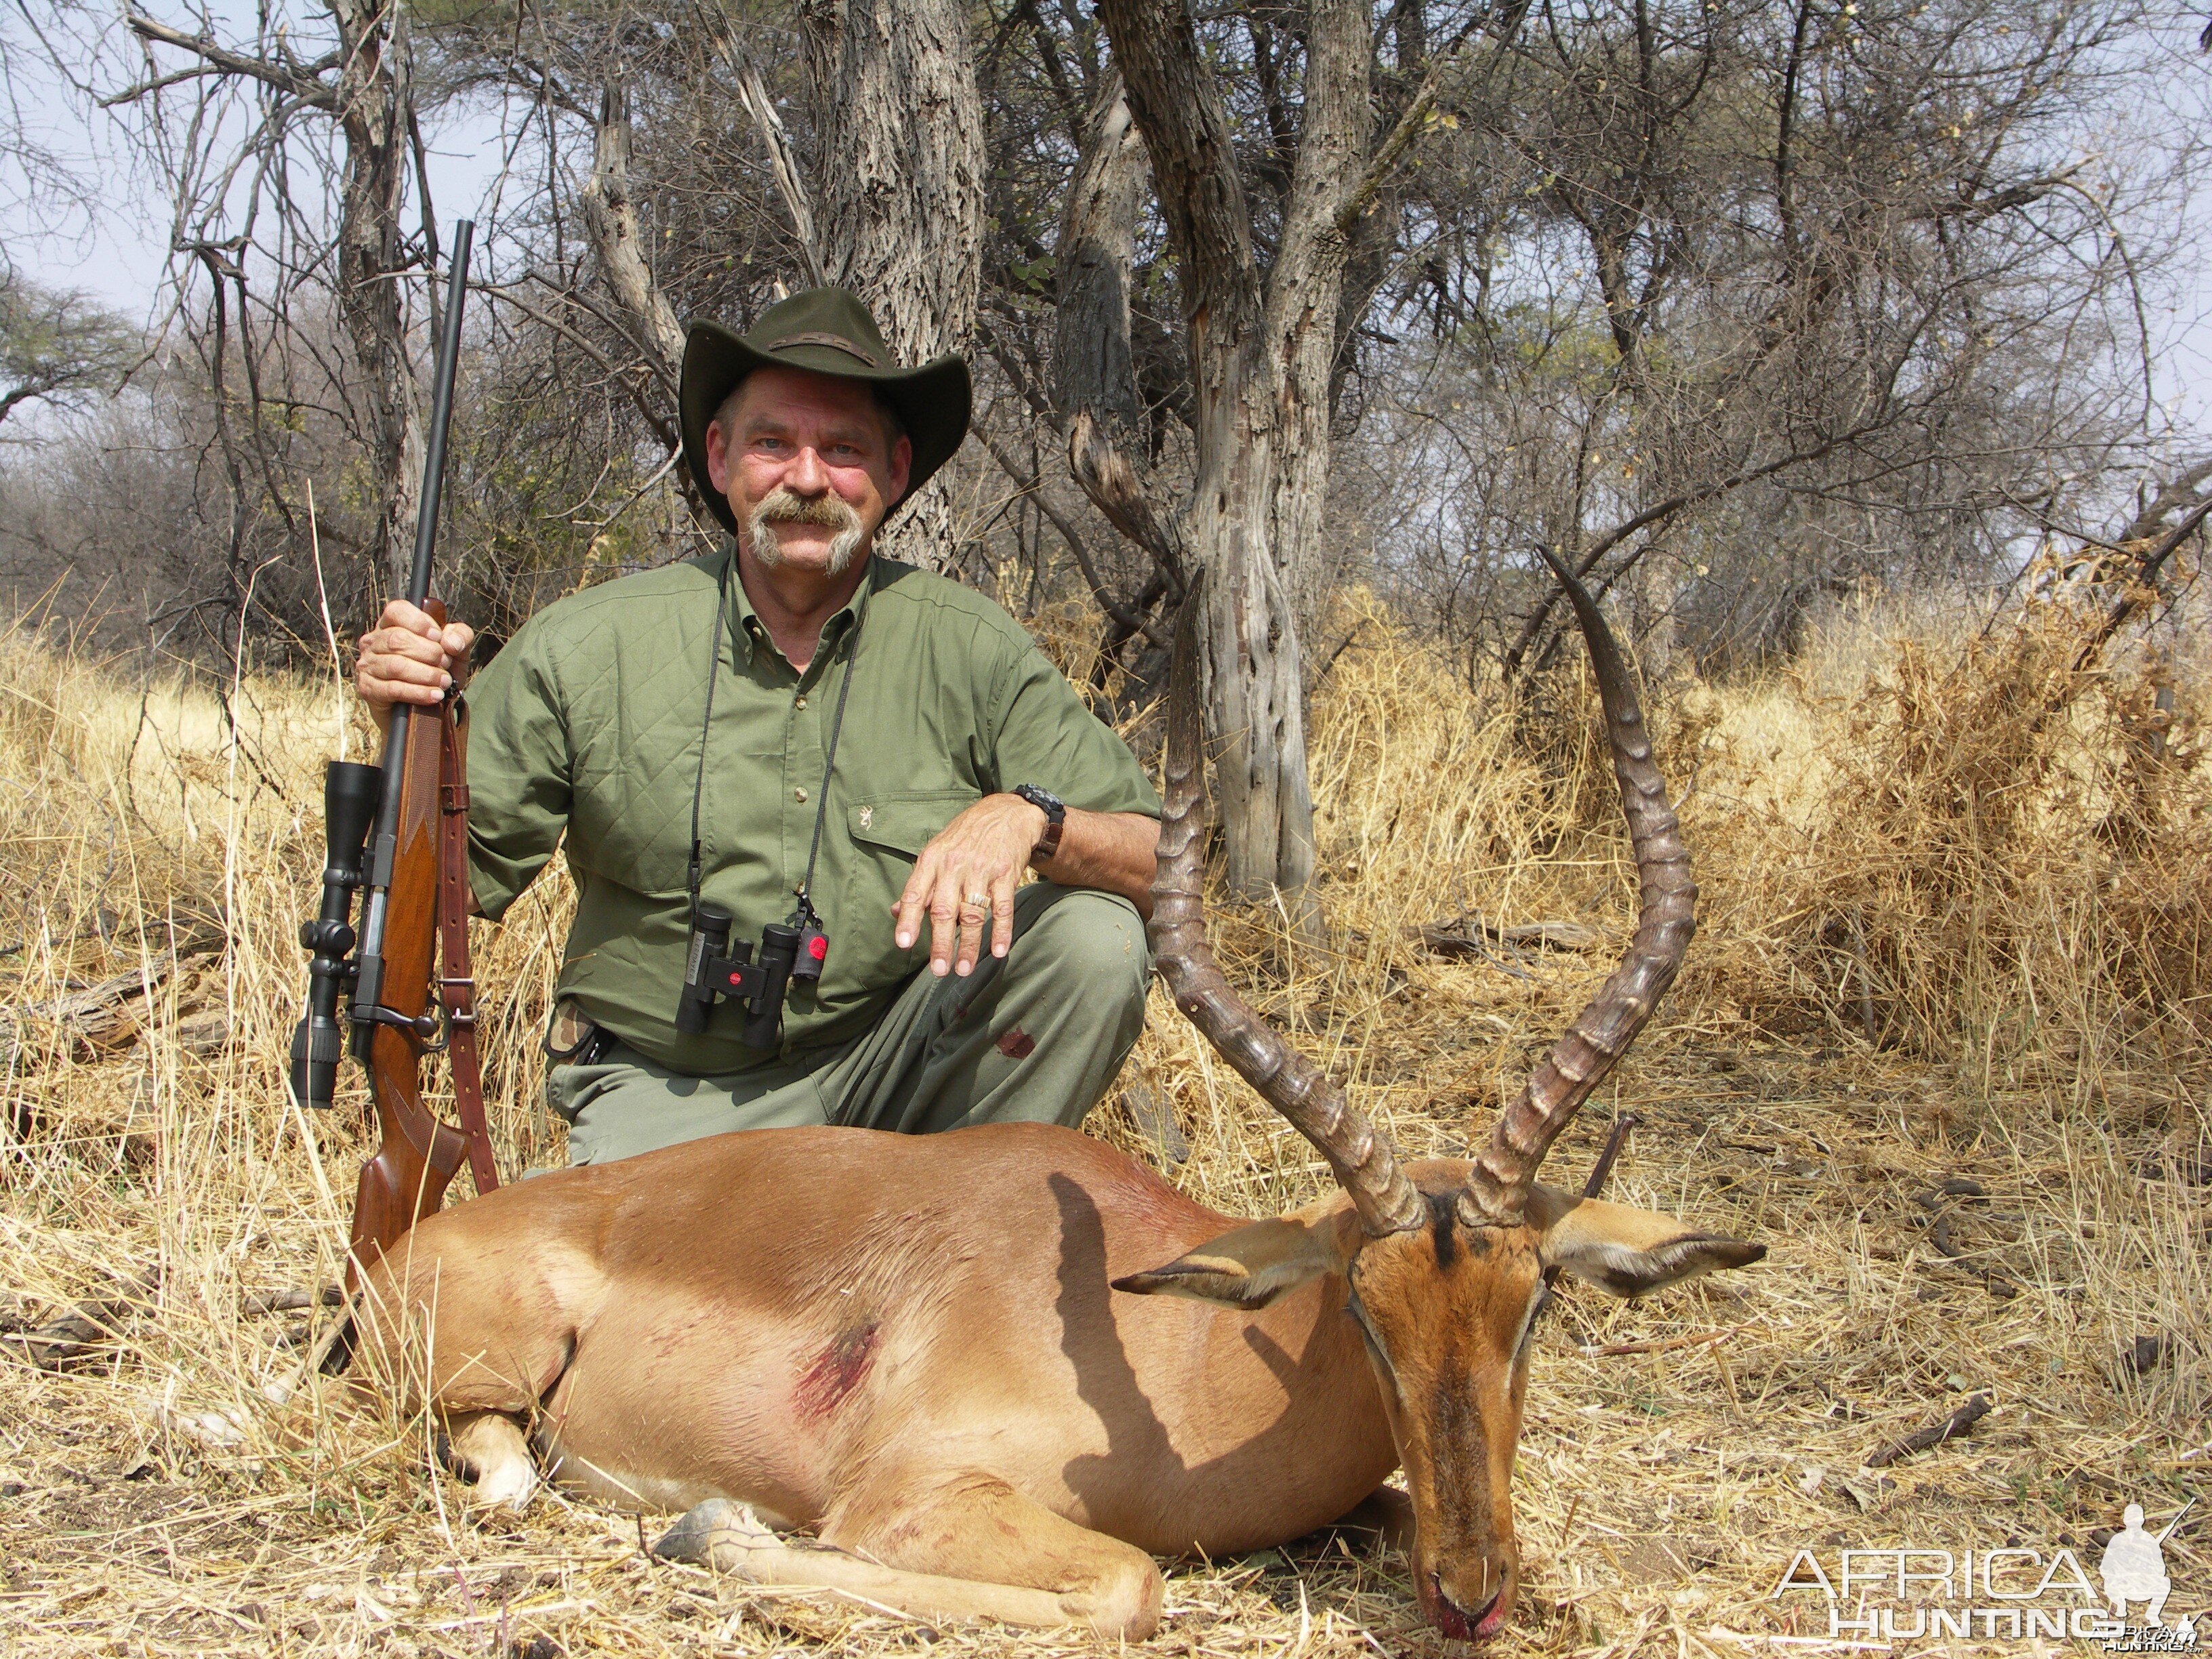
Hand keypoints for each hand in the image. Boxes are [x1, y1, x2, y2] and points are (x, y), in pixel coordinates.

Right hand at [357, 600, 473, 726]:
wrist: (421, 708)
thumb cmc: (435, 670)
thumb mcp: (455, 650)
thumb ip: (460, 636)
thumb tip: (451, 642)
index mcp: (391, 624)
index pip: (396, 610)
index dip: (419, 622)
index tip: (438, 637)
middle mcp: (374, 641)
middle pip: (398, 639)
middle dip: (429, 653)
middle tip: (445, 664)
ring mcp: (367, 665)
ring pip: (396, 665)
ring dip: (427, 674)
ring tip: (444, 682)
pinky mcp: (368, 688)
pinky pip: (393, 688)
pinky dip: (418, 692)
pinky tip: (434, 695)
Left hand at [893, 794, 1050, 976]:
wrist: (1007, 813)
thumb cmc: (966, 837)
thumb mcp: (936, 853)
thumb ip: (920, 885)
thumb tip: (897, 912)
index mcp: (932, 860)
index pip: (916, 893)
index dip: (910, 920)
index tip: (904, 944)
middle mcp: (954, 865)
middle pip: (945, 909)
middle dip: (941, 943)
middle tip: (938, 970)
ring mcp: (981, 869)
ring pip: (973, 913)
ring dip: (970, 945)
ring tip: (964, 969)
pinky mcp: (1006, 874)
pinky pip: (1002, 907)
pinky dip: (1001, 931)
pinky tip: (999, 950)